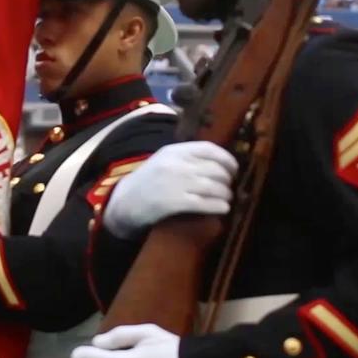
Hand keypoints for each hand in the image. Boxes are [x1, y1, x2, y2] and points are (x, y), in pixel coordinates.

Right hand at [103, 142, 237, 238]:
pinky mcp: (174, 202)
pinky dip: (218, 206)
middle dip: (227, 180)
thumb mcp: (163, 161)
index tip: (234, 169)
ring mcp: (175, 183)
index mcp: (174, 150)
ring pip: (213, 186)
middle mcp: (176, 164)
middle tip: (230, 187)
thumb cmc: (147, 182)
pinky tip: (222, 208)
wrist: (124, 202)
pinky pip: (205, 203)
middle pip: (215, 169)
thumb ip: (186, 158)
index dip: (227, 159)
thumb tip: (219, 164)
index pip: (209, 149)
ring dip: (225, 194)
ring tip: (227, 199)